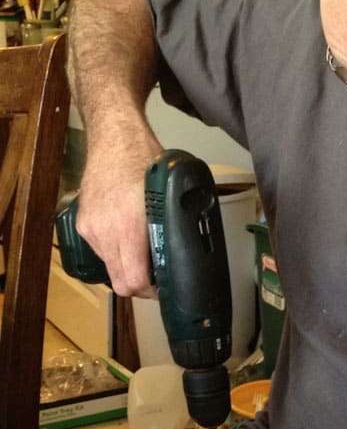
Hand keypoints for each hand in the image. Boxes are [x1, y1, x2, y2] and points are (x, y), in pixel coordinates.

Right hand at [76, 124, 161, 296]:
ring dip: (127, 267)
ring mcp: (90, 228)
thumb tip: (180, 256)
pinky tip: (126, 237)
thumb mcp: (168, 195)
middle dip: (141, 285)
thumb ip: (170, 228)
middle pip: (121, 282)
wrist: (113, 137)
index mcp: (128, 225)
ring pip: (110, 268)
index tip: (163, 288)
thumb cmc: (144, 159)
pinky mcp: (83, 224)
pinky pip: (101, 252)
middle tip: (157, 278)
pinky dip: (115, 252)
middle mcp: (105, 231)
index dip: (151, 292)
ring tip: (142, 252)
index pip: (134, 280)